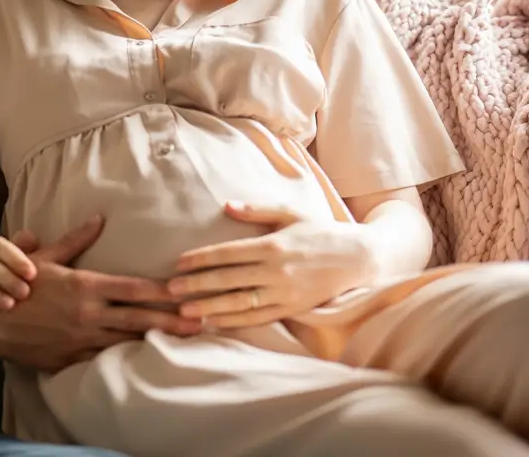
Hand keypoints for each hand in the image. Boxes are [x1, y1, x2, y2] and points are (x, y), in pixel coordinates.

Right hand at [0, 215, 203, 372]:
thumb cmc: (17, 284)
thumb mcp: (45, 258)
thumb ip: (75, 240)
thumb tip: (97, 219)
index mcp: (85, 286)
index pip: (134, 288)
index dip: (163, 291)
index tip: (187, 291)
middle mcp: (88, 314)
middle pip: (139, 318)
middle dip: (173, 320)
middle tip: (202, 320)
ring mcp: (80, 340)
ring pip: (127, 342)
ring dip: (156, 340)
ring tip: (184, 341)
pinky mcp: (70, 359)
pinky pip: (103, 359)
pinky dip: (124, 358)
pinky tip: (144, 360)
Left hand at [166, 202, 375, 328]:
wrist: (357, 258)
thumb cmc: (320, 232)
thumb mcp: (290, 213)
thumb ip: (257, 210)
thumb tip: (226, 206)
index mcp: (272, 245)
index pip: (229, 252)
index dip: (202, 258)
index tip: (179, 263)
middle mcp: (276, 271)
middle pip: (229, 279)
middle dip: (197, 284)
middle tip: (170, 289)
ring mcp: (283, 293)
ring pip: (240, 303)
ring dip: (210, 307)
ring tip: (185, 310)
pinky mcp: (291, 309)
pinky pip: (258, 318)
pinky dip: (234, 322)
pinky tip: (213, 323)